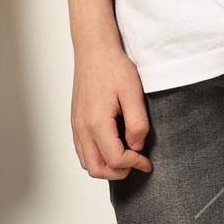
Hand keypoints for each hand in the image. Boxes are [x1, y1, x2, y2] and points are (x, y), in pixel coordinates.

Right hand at [70, 35, 152, 178]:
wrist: (94, 50)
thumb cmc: (113, 67)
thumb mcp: (134, 93)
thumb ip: (137, 124)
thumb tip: (136, 146)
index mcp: (96, 123)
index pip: (115, 159)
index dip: (135, 163)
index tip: (147, 159)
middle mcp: (82, 128)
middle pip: (96, 169)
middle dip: (118, 172)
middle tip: (136, 162)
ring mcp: (76, 125)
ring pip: (87, 163)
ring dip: (106, 166)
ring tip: (126, 156)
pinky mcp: (76, 122)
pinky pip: (82, 150)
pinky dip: (97, 156)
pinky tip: (113, 146)